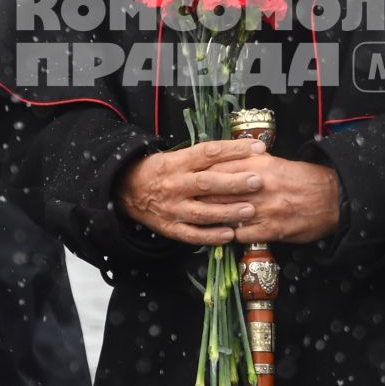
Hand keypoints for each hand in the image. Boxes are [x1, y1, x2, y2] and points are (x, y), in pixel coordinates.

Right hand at [118, 139, 264, 245]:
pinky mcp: (170, 227)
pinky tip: (230, 235)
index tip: (257, 148)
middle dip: (234, 182)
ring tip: (250, 210)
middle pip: (207, 183)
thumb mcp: (177, 156)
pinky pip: (192, 234)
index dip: (233, 150)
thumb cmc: (161, 171)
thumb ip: (204, 157)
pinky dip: (211, 236)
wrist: (127, 189)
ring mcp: (172, 208)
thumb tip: (239, 151)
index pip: (208, 153)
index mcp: (178, 162)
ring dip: (227, 212)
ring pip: (202, 212)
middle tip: (257, 181)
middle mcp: (175, 184)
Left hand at [198, 152, 339, 245]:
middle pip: (218, 190)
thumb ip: (252, 162)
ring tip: (195, 219)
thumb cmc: (304, 179)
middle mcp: (260, 185)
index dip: (201, 173)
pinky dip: (228, 235)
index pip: (220, 166)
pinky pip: (242, 234)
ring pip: (227, 213)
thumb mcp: (277, 163)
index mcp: (260, 164)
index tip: (188, 177)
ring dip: (209, 217)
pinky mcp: (272, 229)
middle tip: (183, 200)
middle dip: (199, 196)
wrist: (334, 198)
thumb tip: (229, 160)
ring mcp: (265, 208)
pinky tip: (219, 235)